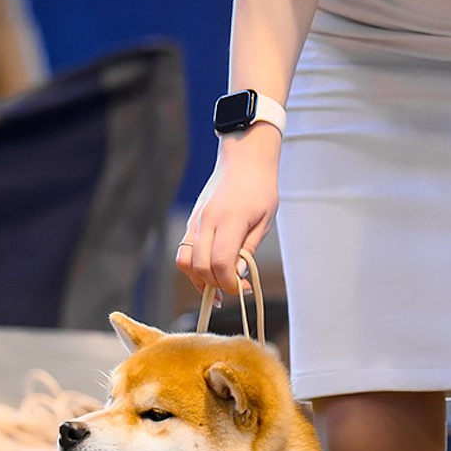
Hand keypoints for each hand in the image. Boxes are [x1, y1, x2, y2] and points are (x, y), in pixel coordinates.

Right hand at [177, 123, 281, 297]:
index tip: (242, 290)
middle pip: (199, 267)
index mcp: (230, 220)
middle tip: (234, 290)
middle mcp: (207, 221)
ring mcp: (196, 221)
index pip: (220, 263)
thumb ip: (249, 250)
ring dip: (199, 280)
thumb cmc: (260, 189)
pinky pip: (185, 251)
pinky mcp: (192, 222)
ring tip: (218, 288)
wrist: (244, 160)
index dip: (229, 284)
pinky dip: (194, 267)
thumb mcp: (265, 221)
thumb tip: (237, 277)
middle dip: (216, 285)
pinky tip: (210, 273)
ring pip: (185, 261)